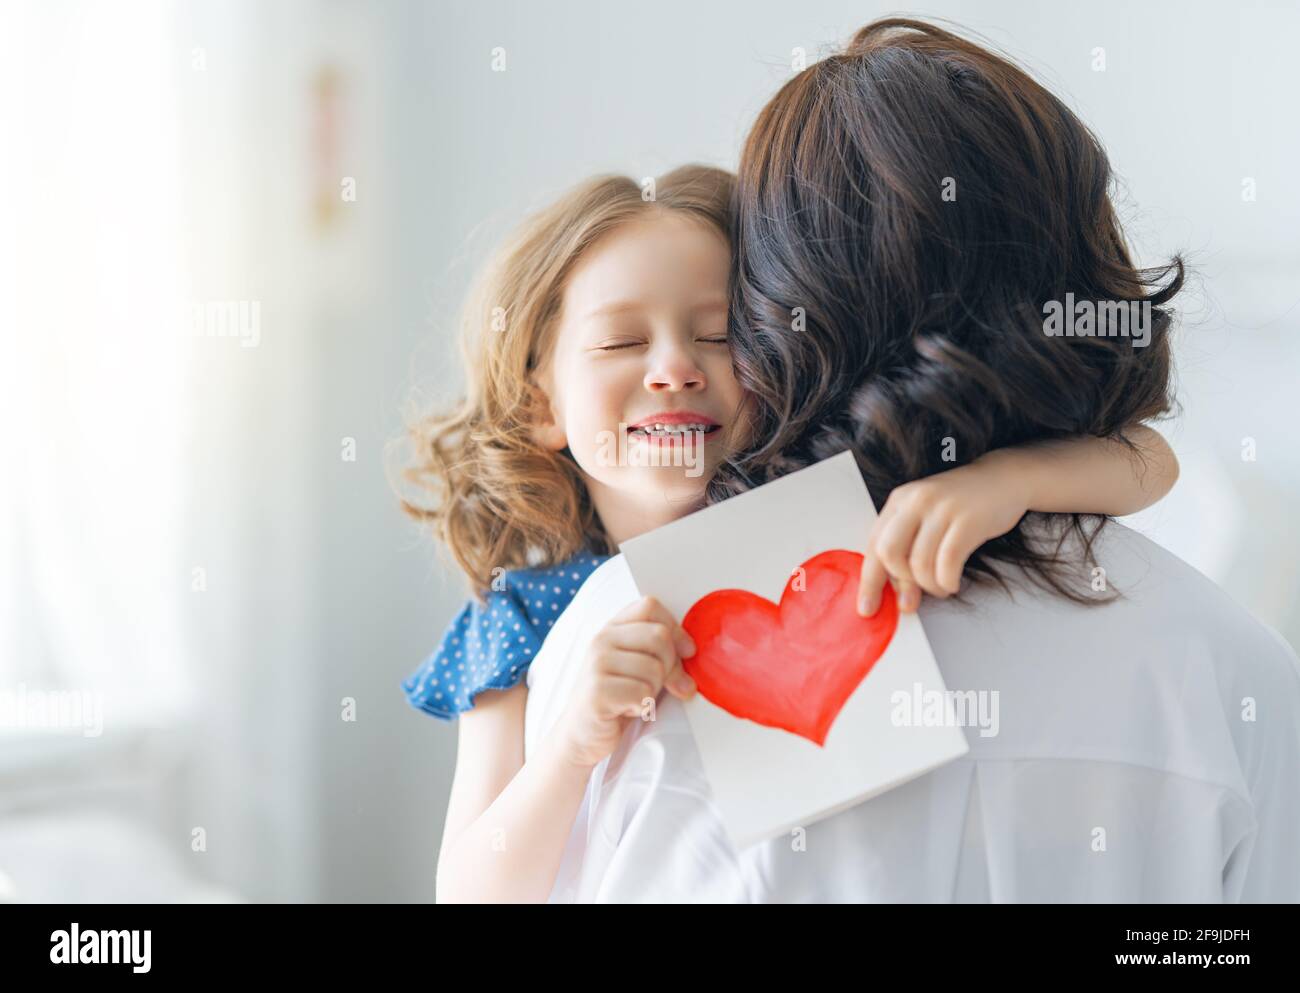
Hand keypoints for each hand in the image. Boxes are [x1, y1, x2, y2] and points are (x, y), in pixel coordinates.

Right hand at [554, 596, 697, 769]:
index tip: (686, 652)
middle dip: (670, 666)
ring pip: (655, 668)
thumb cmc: (615, 699)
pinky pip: (643, 693)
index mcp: (612, 629)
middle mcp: (601, 641)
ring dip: (653, 691)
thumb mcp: (636, 666)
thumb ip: (660, 651)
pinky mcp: (598, 691)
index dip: (675, 628)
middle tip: (659, 685)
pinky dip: (642, 707)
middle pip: (659, 636)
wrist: (581, 735)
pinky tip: (626, 709)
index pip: (650, 606)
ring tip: (635, 698)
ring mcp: (597, 664)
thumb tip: (691, 652)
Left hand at [857, 452, 1029, 614]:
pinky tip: (952, 583)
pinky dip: (947, 582)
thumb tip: (899, 595)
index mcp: (899, 500)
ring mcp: (942, 509)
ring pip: (919, 563)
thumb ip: (907, 549)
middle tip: (913, 596)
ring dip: (929, 587)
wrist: (1003, 478)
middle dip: (900, 581)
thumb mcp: (926, 518)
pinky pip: (947, 563)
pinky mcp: (968, 520)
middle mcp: (916, 501)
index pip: (873, 544)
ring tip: (941, 587)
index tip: (867, 608)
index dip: (869, 581)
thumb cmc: (962, 506)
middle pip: (889, 552)